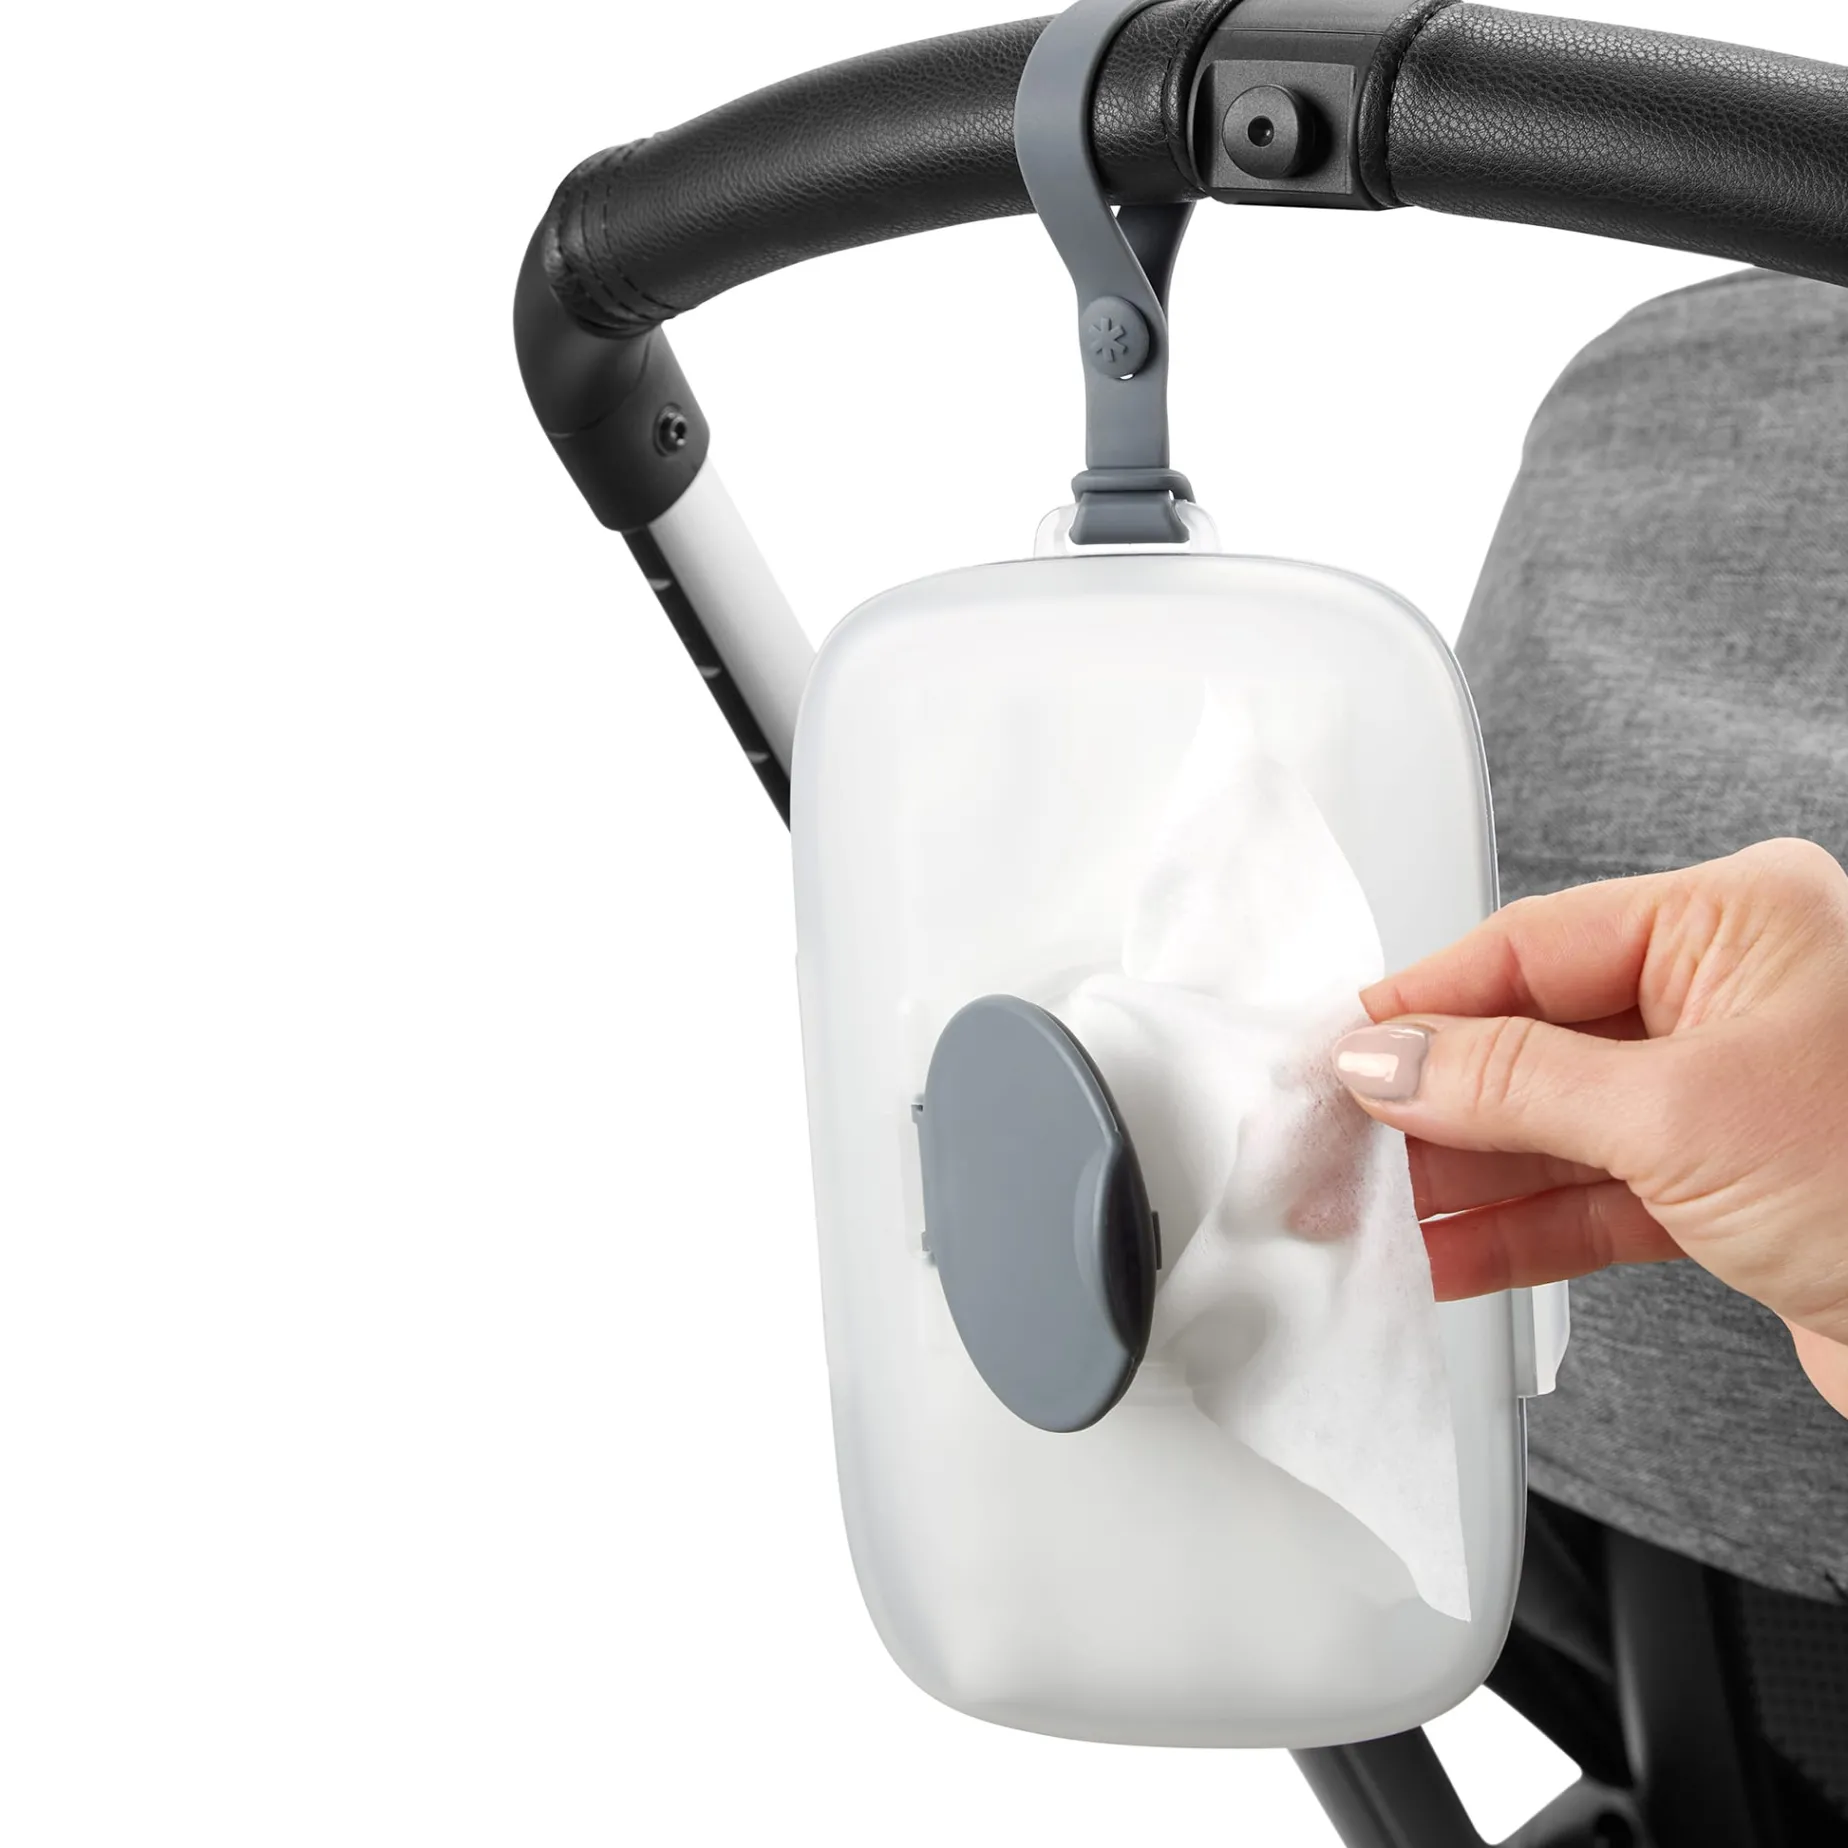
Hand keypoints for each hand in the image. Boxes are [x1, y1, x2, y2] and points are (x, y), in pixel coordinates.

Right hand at [1329, 839, 1847, 1418]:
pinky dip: (1522, 1228)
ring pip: (1558, 1122)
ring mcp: (1732, 1093)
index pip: (1532, 943)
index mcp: (1738, 922)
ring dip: (1465, 1174)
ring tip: (1375, 1211)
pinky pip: (1597, 1193)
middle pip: (1535, 1034)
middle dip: (1433, 1100)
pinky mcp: (1733, 1187)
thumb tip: (1385, 1056)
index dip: (1423, 1002)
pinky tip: (1450, 1254)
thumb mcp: (1679, 1115)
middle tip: (1338, 1142)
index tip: (1337, 1048)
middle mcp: (1735, 994)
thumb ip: (1510, 1081)